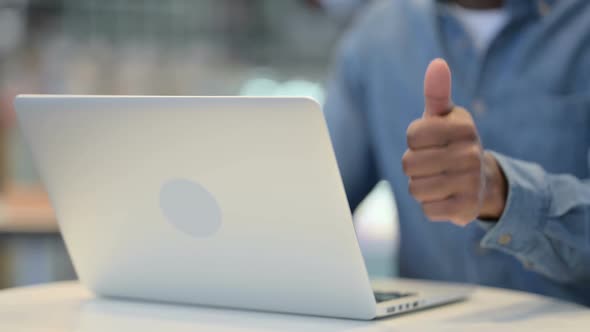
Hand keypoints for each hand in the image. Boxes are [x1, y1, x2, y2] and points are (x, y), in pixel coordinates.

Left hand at [401, 59, 506, 225]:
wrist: (481, 182)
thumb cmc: (451, 143)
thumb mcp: (444, 117)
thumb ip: (437, 92)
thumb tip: (437, 63)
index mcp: (464, 127)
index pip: (412, 136)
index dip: (415, 142)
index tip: (431, 142)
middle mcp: (471, 153)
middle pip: (408, 164)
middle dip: (414, 167)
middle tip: (434, 164)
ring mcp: (471, 182)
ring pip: (415, 189)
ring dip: (420, 187)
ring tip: (439, 180)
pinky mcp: (466, 209)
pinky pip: (427, 209)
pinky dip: (431, 206)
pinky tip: (446, 197)